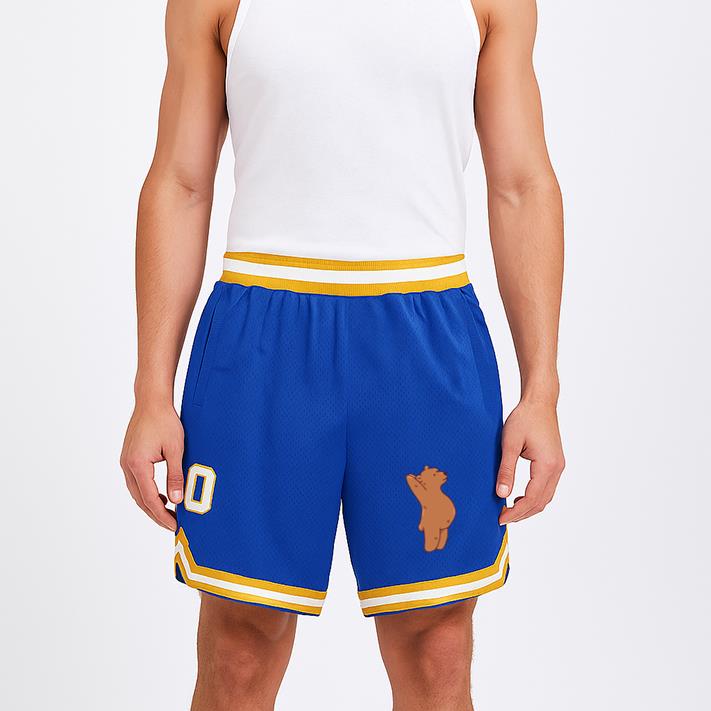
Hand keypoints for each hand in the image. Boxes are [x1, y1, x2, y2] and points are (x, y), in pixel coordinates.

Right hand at [120, 401, 184, 529]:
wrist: (151, 401)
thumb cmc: (165, 421)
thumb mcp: (175, 449)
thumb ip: (175, 476)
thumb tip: (176, 501)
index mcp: (137, 465)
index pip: (150, 499)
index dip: (162, 515)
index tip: (175, 526)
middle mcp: (127, 465)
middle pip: (140, 499)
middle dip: (156, 514)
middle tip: (172, 525)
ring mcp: (126, 462)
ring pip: (137, 492)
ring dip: (151, 504)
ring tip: (169, 514)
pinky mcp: (129, 458)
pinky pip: (137, 482)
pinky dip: (148, 492)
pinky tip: (162, 495)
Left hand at [497, 399, 564, 524]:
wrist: (539, 402)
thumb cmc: (524, 418)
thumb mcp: (509, 443)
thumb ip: (506, 470)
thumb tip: (501, 493)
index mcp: (547, 465)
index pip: (532, 498)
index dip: (516, 512)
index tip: (500, 518)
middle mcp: (557, 469)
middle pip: (541, 502)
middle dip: (522, 514)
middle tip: (502, 518)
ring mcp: (558, 466)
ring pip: (545, 497)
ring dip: (529, 507)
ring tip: (509, 511)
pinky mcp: (555, 463)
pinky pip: (546, 488)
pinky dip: (534, 497)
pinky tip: (519, 497)